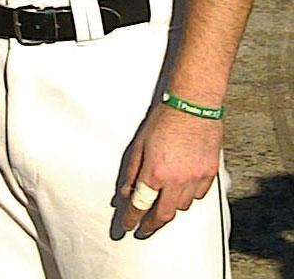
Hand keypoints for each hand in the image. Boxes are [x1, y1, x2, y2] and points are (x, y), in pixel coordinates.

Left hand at [119, 102, 222, 236]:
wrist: (193, 105)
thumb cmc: (165, 119)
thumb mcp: (139, 143)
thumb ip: (132, 170)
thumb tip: (126, 191)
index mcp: (156, 172)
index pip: (140, 205)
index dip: (132, 218)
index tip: (127, 226)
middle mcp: (177, 180)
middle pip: (163, 214)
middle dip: (151, 226)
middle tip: (143, 230)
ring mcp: (196, 178)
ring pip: (182, 207)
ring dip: (170, 209)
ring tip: (162, 206)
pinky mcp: (210, 174)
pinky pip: (198, 196)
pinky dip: (188, 198)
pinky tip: (182, 193)